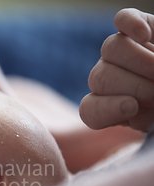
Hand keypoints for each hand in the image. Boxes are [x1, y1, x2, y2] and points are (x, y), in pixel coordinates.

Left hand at [80, 8, 153, 130]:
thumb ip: (145, 114)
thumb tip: (131, 105)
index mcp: (109, 107)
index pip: (90, 111)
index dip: (107, 109)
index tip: (131, 106)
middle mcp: (107, 78)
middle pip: (100, 78)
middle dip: (136, 86)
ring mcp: (119, 51)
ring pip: (111, 49)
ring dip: (139, 61)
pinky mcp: (135, 26)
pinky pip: (123, 20)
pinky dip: (132, 24)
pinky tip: (144, 34)